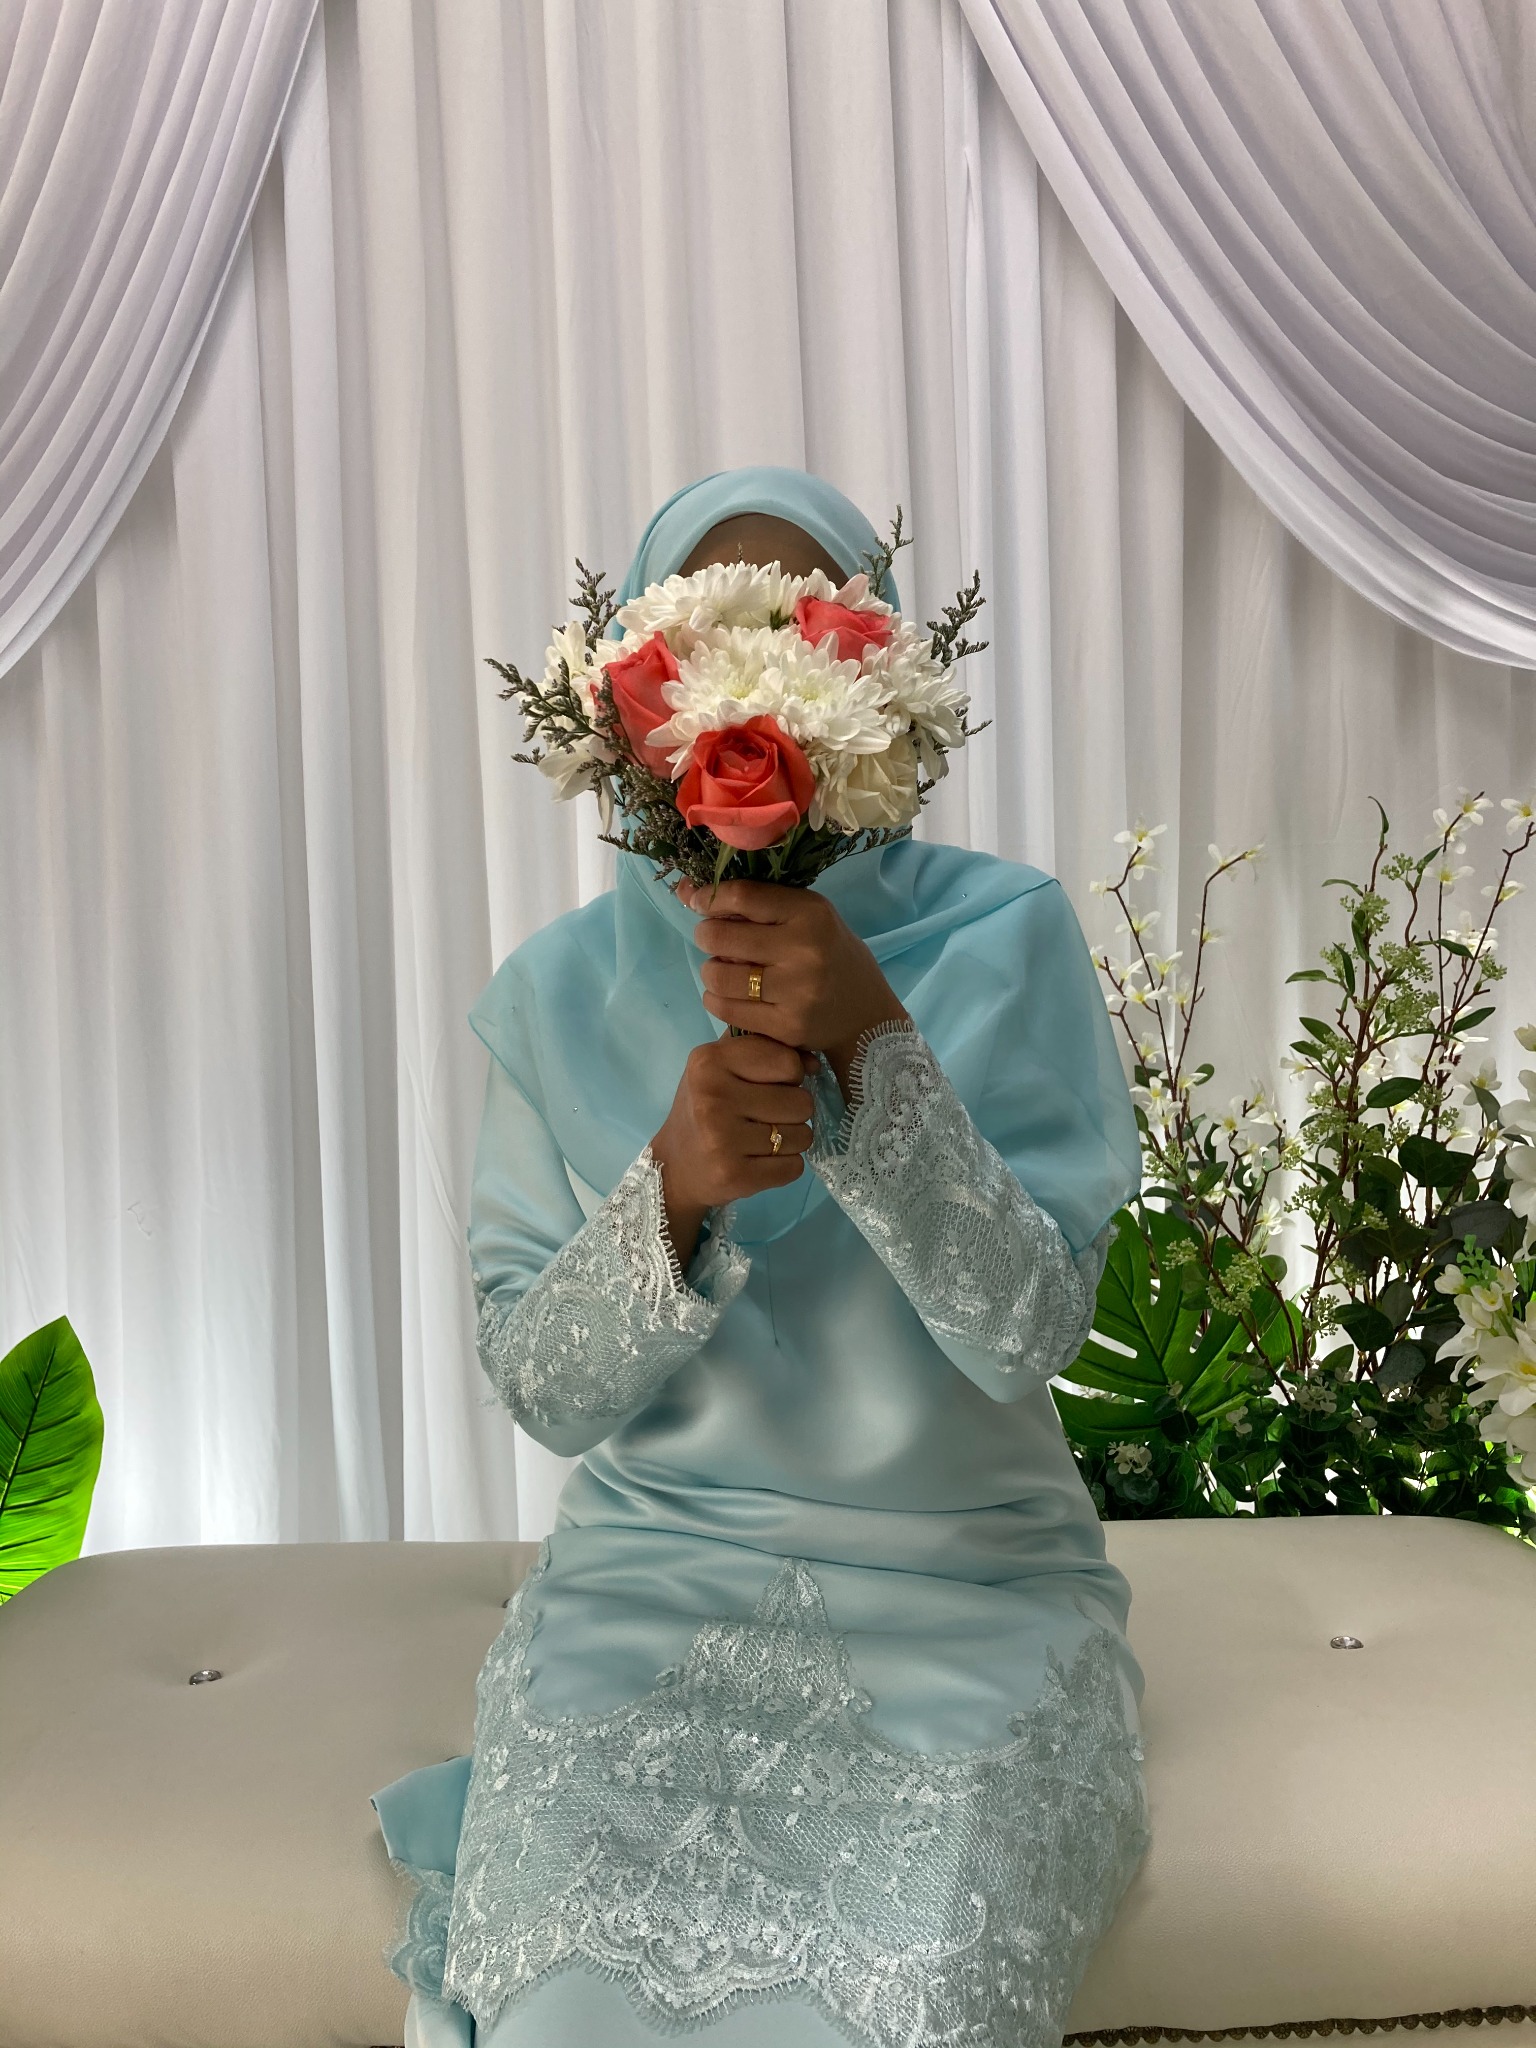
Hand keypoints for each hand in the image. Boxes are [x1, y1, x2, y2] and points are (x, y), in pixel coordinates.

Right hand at [650, 1032, 818, 1266]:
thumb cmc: (705, 1107)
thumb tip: (814, 1062)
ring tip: (764, 1139)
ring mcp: (722, 1139)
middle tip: (768, 1117)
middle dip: (793, 1111)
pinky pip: (794, 1167)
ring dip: (792, 1140)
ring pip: (803, 1136)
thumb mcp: (721, 1066)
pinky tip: (761, 1162)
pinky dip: (786, 1166)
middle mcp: (713, 1097)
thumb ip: (765, 1049)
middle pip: (801, 1101)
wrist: (674, 1165)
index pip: (788, 1061)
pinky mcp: (734, 1175)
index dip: (791, 1074)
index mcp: (709, 1061)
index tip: (772, 1084)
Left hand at [677, 878, 909, 1095]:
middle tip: (713, 939)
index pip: (741, 896)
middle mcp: (804, 950)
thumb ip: (756, 902)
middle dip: (706, 935)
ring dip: (710, 970)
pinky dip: (717, 999)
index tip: (698, 901)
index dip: (708, 897)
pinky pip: (726, 1009)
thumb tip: (686, 890)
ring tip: (723, 969)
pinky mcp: (786, 1027)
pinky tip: (730, 994)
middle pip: (720, 936)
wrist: (864, 1012)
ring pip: (718, 976)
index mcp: (811, 913)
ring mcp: (796, 992)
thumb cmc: (829, 953)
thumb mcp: (807, 916)